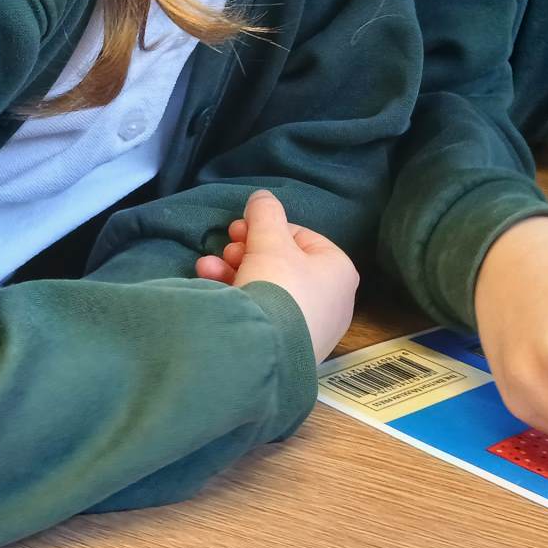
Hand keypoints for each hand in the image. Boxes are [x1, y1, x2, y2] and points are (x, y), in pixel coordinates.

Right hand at [194, 190, 358, 361]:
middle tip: (226, 248)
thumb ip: (265, 214)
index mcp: (339, 270)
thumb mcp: (269, 241)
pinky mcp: (287, 347)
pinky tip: (211, 289)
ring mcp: (310, 327)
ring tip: (208, 267)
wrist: (265, 351)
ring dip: (234, 271)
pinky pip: (263, 313)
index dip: (268, 228)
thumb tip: (262, 197)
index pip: (302, 237)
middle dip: (246, 251)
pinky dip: (239, 298)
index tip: (240, 229)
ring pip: (268, 288)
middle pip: (282, 263)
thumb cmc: (278, 286)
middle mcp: (332, 300)